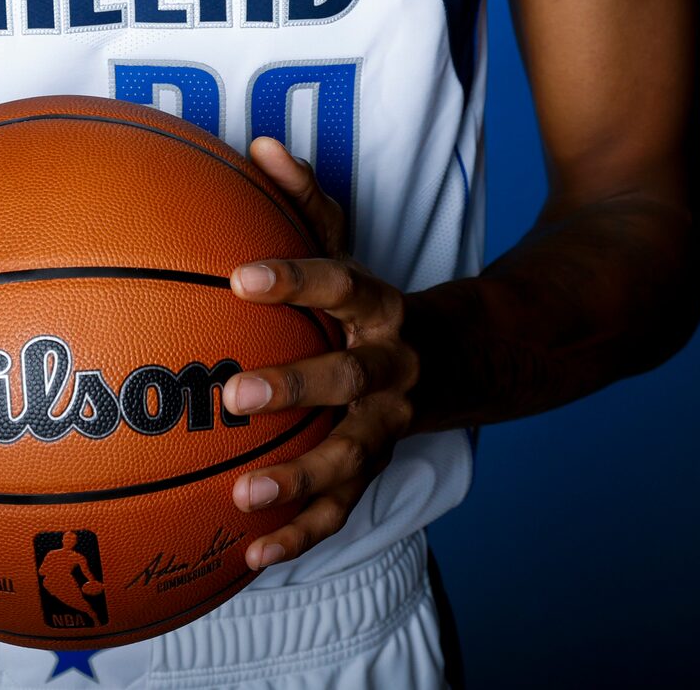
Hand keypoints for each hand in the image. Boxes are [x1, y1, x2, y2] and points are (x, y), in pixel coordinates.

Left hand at [224, 138, 418, 568]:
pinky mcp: (375, 466)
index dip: (295, 280)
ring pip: (349, 457)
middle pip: (347, 379)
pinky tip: (251, 554)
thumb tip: (256, 146)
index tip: (241, 277)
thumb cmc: (374, 298)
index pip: (340, 282)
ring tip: (243, 496)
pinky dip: (300, 534)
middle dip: (294, 389)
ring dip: (299, 481)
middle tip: (233, 396)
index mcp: (380, 306)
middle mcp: (390, 368)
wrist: (466, 361)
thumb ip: (303, 197)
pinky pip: (341, 508)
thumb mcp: (347, 242)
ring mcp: (386, 424)